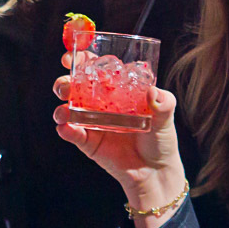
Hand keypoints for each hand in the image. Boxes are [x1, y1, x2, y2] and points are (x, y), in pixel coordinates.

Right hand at [53, 51, 186, 227]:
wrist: (156, 172)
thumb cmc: (160, 138)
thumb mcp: (165, 115)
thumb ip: (162, 102)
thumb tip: (153, 92)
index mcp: (117, 88)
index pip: (96, 67)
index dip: (83, 59)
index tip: (75, 54)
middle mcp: (101, 102)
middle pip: (76, 85)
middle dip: (66, 80)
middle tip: (66, 83)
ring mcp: (92, 121)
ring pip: (69, 107)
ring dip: (63, 104)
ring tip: (65, 108)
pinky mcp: (88, 142)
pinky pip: (72, 133)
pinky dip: (66, 128)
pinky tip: (66, 126)